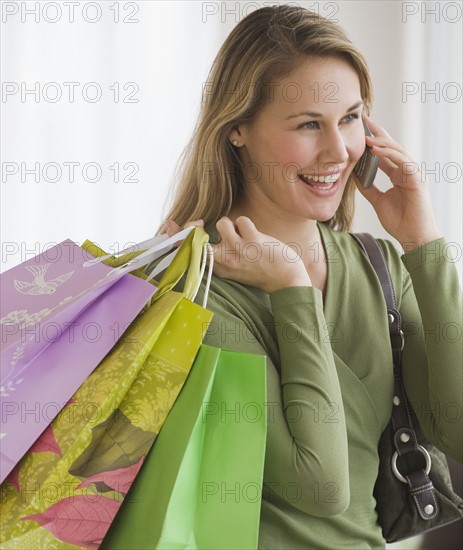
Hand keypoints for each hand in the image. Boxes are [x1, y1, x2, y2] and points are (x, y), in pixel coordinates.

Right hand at [164, 217, 311, 292]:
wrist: (286, 280)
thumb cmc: (259, 270)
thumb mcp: (233, 267)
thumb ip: (216, 252)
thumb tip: (200, 230)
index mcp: (217, 268)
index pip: (190, 251)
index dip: (176, 235)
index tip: (170, 224)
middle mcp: (223, 260)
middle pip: (196, 236)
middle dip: (193, 226)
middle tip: (200, 224)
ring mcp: (237, 250)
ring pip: (223, 222)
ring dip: (233, 225)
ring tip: (242, 237)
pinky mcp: (252, 241)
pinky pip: (241, 220)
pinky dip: (248, 225)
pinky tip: (256, 238)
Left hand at [354, 116, 440, 249]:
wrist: (413, 237)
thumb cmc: (400, 221)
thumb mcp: (378, 201)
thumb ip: (369, 188)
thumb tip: (355, 177)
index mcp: (399, 175)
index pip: (386, 153)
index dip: (374, 141)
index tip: (361, 131)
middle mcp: (407, 171)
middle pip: (392, 146)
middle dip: (379, 132)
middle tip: (364, 120)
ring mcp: (414, 174)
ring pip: (398, 150)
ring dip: (382, 141)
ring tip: (366, 135)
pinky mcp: (417, 179)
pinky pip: (402, 161)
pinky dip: (389, 154)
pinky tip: (376, 150)